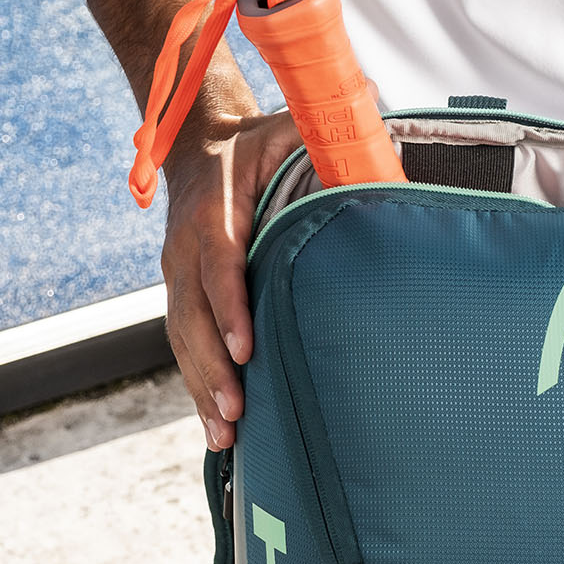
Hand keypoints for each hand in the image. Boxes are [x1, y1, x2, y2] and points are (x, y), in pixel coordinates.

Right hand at [158, 77, 381, 450]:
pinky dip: (198, 387)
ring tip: (225, 433)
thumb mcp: (290, 129)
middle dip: (212, 367)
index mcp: (215, 207)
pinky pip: (184, 346)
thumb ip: (330, 144)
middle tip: (235, 411)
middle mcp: (187, 246)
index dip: (230, 307)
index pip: (220, 263)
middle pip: (192, 314)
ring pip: (183, 337)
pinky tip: (215, 428)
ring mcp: (178, 275)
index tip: (246, 348)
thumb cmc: (257, 142)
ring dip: (202, 387)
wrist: (197, 143)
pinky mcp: (181, 296)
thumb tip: (386, 154)